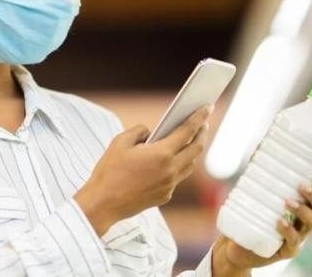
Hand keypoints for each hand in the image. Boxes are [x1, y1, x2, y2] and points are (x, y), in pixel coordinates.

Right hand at [74, 105, 212, 235]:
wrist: (103, 203)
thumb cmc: (109, 172)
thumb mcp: (120, 142)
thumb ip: (139, 131)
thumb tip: (150, 134)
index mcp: (161, 154)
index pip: (187, 132)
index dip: (199, 118)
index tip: (207, 107)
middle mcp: (170, 171)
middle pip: (195, 149)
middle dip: (202, 133)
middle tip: (203, 123)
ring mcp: (169, 185)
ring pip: (189, 165)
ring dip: (192, 151)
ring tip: (191, 140)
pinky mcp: (165, 196)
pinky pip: (177, 177)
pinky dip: (178, 166)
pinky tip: (171, 160)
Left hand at [212, 166, 311, 275]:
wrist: (237, 244)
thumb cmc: (251, 214)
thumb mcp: (254, 192)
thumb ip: (258, 172)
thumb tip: (258, 149)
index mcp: (301, 203)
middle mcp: (303, 220)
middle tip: (301, 185)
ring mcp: (297, 235)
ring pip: (311, 223)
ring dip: (303, 210)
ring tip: (288, 201)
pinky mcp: (286, 250)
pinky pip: (293, 242)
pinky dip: (288, 230)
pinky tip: (279, 221)